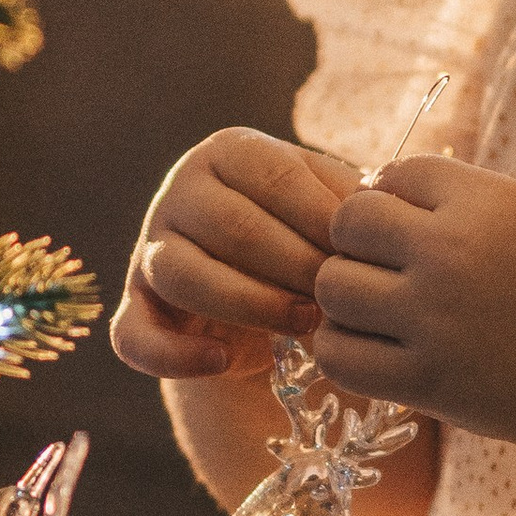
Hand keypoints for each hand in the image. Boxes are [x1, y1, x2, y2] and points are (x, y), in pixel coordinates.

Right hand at [112, 128, 358, 379]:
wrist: (264, 290)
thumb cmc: (308, 235)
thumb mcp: (330, 208)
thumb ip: (351, 202)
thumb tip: (382, 211)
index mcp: (230, 152)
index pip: (276, 179)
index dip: (323, 220)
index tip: (365, 255)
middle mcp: (181, 191)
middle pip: (232, 227)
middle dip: (295, 268)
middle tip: (340, 298)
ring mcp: (151, 249)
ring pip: (182, 274)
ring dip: (249, 304)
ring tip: (304, 324)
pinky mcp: (136, 307)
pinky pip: (133, 334)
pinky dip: (173, 356)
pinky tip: (221, 363)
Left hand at [313, 158, 515, 453]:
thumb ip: (460, 201)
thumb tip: (371, 191)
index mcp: (488, 203)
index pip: (394, 172)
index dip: (397, 198)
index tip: (418, 227)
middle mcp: (454, 252)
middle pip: (349, 222)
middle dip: (359, 242)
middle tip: (387, 267)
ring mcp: (434, 319)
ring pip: (332, 286)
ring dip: (346, 296)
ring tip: (378, 309)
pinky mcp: (424, 381)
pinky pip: (337, 354)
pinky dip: (342, 350)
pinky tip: (372, 349)